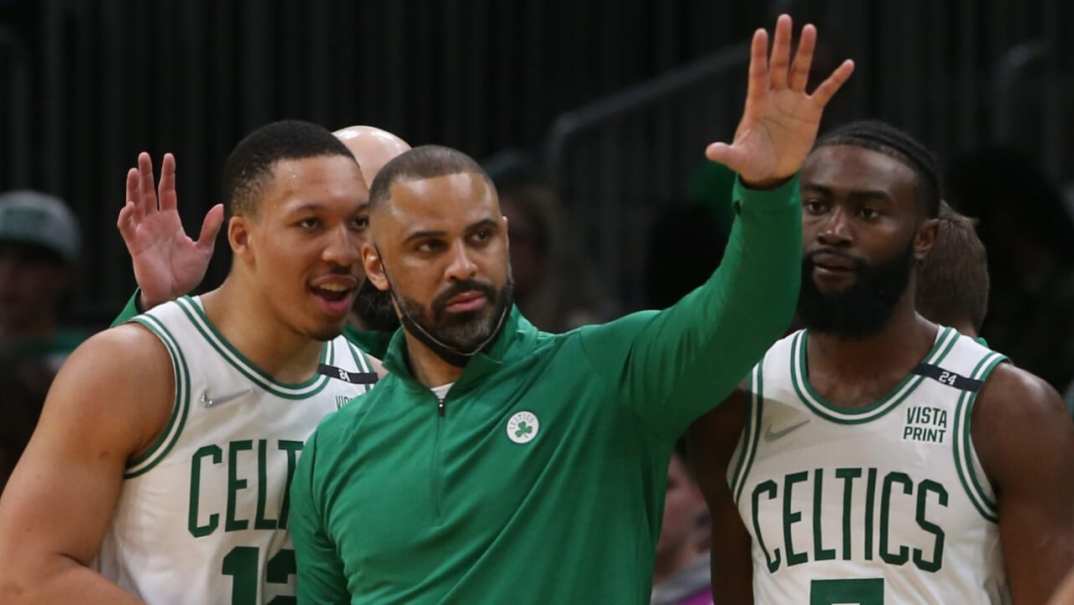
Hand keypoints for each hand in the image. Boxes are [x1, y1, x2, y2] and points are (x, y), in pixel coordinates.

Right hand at [116, 152, 224, 308]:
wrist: (176, 294)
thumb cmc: (186, 273)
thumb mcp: (204, 249)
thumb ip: (209, 228)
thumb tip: (220, 207)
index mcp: (170, 221)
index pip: (167, 192)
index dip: (167, 175)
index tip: (168, 157)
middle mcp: (155, 223)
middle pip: (148, 193)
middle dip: (146, 174)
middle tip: (143, 155)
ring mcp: (144, 233)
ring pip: (135, 204)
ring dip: (133, 188)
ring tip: (133, 171)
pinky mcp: (136, 245)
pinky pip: (127, 228)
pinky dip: (127, 216)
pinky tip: (130, 205)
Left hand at [706, 14, 854, 187]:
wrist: (772, 173)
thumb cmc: (752, 163)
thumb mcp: (739, 159)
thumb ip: (726, 154)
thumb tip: (710, 152)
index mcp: (757, 104)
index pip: (758, 74)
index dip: (759, 54)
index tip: (760, 32)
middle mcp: (775, 97)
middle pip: (779, 65)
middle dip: (782, 43)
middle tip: (784, 19)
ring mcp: (794, 102)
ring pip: (800, 71)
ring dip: (805, 51)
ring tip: (809, 28)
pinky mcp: (811, 112)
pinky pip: (826, 91)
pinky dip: (837, 79)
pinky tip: (848, 64)